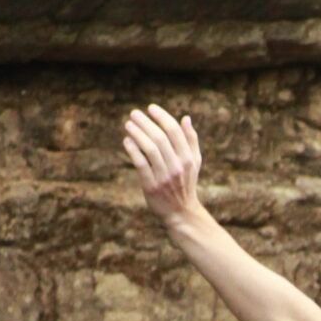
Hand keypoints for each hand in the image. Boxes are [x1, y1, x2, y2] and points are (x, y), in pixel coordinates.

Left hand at [124, 103, 203, 228]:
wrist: (181, 213)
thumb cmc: (186, 183)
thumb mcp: (194, 162)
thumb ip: (191, 140)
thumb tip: (186, 118)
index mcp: (188, 158)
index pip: (174, 132)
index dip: (162, 117)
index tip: (150, 108)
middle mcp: (177, 166)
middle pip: (159, 138)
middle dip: (145, 123)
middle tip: (134, 113)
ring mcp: (164, 177)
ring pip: (149, 149)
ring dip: (137, 134)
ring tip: (128, 124)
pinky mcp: (151, 186)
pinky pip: (140, 164)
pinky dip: (133, 150)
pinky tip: (127, 141)